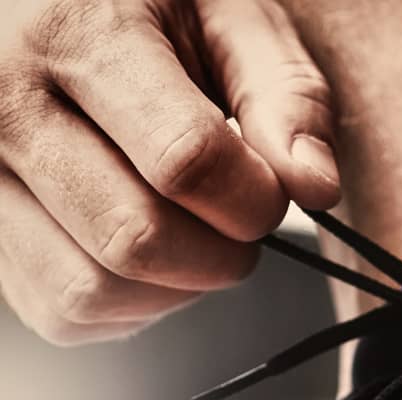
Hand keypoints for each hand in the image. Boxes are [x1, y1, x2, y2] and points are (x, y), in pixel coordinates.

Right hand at [0, 0, 336, 344]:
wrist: (47, 7)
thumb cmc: (149, 6)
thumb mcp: (231, 14)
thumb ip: (285, 95)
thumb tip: (314, 186)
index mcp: (74, 35)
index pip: (186, 162)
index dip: (255, 198)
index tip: (271, 188)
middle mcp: (3, 105)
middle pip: (136, 239)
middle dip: (221, 252)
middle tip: (239, 215)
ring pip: (92, 290)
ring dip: (175, 286)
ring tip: (195, 229)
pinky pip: (63, 311)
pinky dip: (129, 304)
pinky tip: (151, 248)